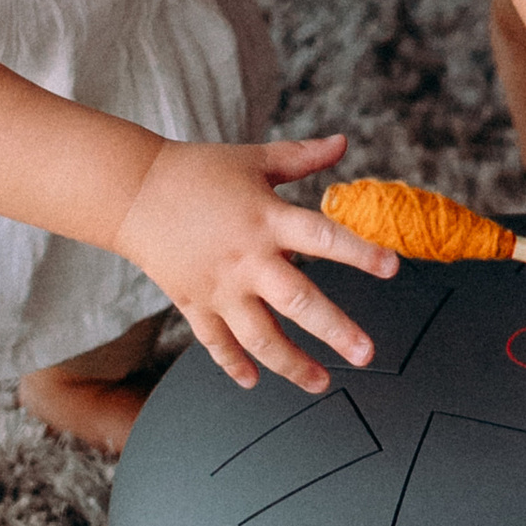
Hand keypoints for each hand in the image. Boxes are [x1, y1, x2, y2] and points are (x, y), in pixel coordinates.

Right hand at [111, 130, 397, 394]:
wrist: (134, 192)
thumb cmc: (198, 171)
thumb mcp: (254, 159)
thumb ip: (301, 158)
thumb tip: (344, 141)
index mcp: (267, 218)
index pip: (323, 237)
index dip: (359, 252)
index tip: (391, 269)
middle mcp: (247, 258)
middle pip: (297, 301)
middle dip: (335, 330)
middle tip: (367, 354)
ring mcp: (219, 287)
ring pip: (259, 337)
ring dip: (292, 364)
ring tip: (321, 383)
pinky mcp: (193, 304)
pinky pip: (216, 344)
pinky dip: (234, 365)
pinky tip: (254, 382)